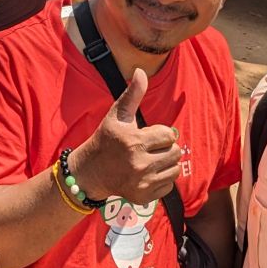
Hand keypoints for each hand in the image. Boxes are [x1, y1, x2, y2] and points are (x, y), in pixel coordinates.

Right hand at [70, 69, 180, 205]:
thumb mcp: (117, 115)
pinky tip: (148, 173)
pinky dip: (162, 179)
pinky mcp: (144, 196)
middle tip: (149, 148)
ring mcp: (142, 182)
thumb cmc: (106, 139)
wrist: (91, 172)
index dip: (159, 133)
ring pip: (174, 169)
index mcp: (133, 141)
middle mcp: (138, 164)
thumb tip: (141, 71)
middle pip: (174, 152)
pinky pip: (168, 186)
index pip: (168, 135)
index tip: (146, 135)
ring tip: (150, 160)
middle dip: (164, 148)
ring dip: (165, 163)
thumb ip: (133, 94)